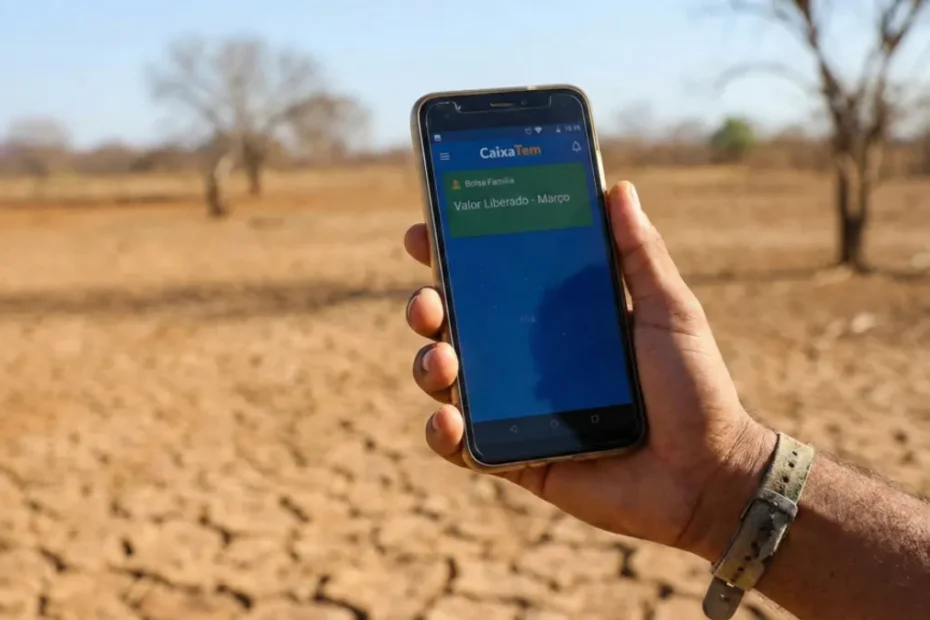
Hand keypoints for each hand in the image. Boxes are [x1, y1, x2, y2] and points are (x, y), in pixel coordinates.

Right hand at [403, 182, 775, 560]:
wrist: (708, 474)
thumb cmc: (696, 388)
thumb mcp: (670, 311)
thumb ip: (641, 254)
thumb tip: (618, 188)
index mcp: (558, 320)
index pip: (494, 278)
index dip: (453, 254)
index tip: (425, 232)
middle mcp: (528, 359)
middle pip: (457, 325)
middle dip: (427, 307)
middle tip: (427, 302)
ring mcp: (517, 409)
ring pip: (450, 380)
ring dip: (429, 365)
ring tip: (442, 360)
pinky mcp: (517, 457)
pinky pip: (462, 446)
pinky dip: (443, 433)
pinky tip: (448, 419)